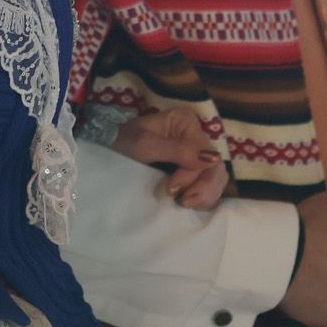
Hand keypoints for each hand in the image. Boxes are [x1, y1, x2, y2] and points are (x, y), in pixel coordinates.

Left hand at [112, 108, 229, 209]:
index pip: (204, 153)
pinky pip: (209, 185)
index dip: (191, 175)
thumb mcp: (147, 145)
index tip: (171, 188)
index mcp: (188, 122)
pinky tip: (189, 203)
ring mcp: (196, 153)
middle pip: (216, 166)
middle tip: (183, 202)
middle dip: (203, 188)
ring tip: (184, 203)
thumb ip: (179, 151)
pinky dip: (203, 197)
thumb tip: (213, 158)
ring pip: (216, 177)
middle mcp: (197, 135)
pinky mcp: (193, 169)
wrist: (109, 149)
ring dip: (205, 195)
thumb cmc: (124, 142)